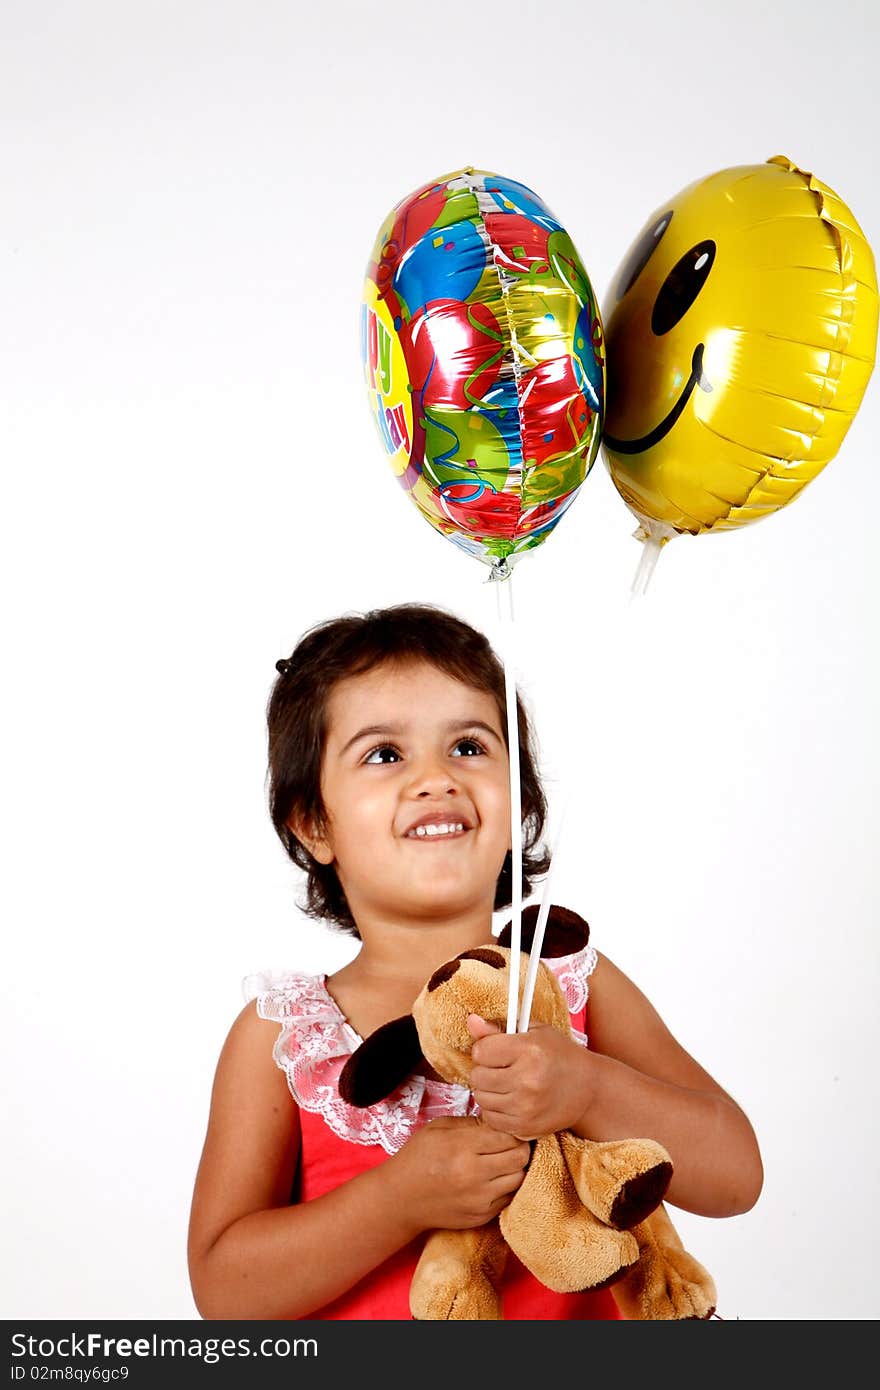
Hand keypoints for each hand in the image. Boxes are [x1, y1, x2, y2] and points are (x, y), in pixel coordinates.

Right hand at [390, 1115, 530, 1231]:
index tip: (505, 1128)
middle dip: (519, 1146)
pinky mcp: (482, 1217)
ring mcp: (480, 1199)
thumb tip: (498, 1121)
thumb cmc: (417, 1158)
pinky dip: (506, 1186)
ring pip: (520, 1178)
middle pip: (520, 1157)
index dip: (511, 1129)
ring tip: (502, 1161)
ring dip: (515, 1167)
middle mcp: (474, 1175)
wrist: (400, 1199)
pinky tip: (493, 1179)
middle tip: (509, 1143)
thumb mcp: (438, 1128)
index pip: (508, 1135)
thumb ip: (471, 1123)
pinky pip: (509, 1197)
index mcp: (462, 1147)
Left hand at [467, 1015, 596, 1139]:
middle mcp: (527, 1080)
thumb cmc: (559, 1055)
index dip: (485, 1049)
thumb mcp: (534, 1032)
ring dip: (489, 1091)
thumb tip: (471, 1021)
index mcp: (529, 1050)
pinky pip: (491, 1119)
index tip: (497, 1051)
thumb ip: (498, 1028)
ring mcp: (526, 1107)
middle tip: (501, 1069)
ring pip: (481, 1099)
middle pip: (477, 1077)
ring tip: (506, 1084)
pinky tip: (510, 1101)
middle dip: (485, 1070)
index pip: (480, 1051)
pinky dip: (496, 1110)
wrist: (588, 1089)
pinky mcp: (526, 1128)